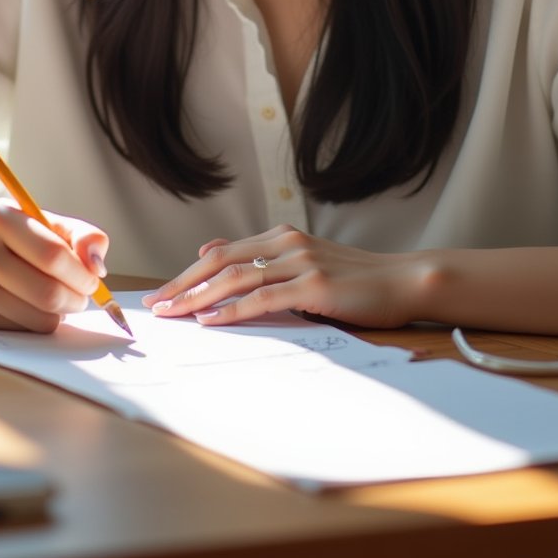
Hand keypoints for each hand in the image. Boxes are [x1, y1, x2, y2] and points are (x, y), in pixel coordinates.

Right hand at [0, 198, 108, 331]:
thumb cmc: (12, 239)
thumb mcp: (44, 223)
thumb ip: (80, 235)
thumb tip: (98, 266)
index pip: (52, 254)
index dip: (82, 273)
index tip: (94, 279)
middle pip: (47, 291)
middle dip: (77, 298)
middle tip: (84, 296)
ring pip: (38, 316)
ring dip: (62, 313)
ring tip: (62, 300)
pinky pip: (23, 330)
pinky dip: (40, 322)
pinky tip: (35, 307)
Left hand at [141, 224, 423, 328]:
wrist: (404, 281)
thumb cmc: (355, 280)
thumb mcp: (304, 263)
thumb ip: (262, 259)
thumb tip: (210, 252)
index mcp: (282, 237)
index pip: (222, 253)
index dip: (187, 274)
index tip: (161, 293)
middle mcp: (286, 242)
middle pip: (220, 261)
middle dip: (183, 284)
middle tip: (153, 305)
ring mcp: (300, 261)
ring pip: (236, 277)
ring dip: (198, 297)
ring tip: (171, 313)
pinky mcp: (314, 285)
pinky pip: (263, 298)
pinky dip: (232, 309)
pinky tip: (210, 320)